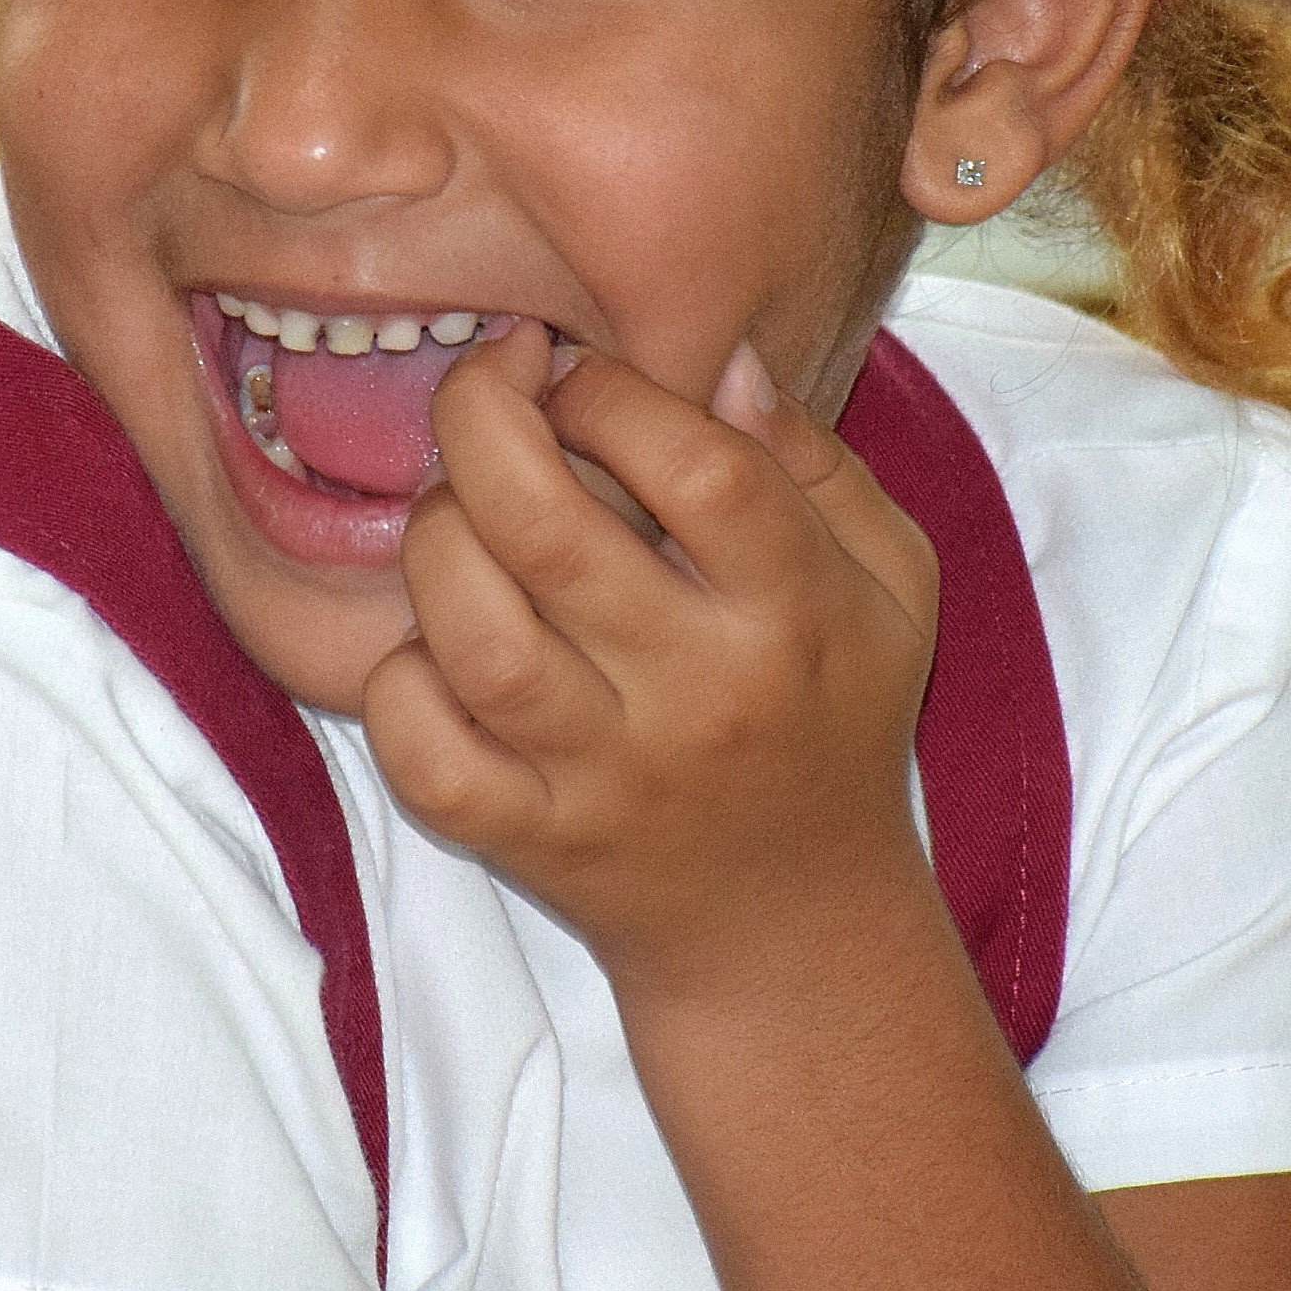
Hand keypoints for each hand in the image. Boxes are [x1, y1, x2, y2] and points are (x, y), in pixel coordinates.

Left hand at [362, 324, 936, 1010]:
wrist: (794, 930)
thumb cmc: (834, 717)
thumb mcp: (890, 580)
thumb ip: (815, 462)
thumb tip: (725, 360)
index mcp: (796, 613)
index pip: (697, 468)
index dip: (609, 391)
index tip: (574, 370)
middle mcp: (701, 695)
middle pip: (554, 536)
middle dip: (484, 424)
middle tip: (483, 391)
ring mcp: (607, 778)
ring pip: (478, 640)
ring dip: (437, 543)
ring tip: (458, 512)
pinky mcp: (532, 844)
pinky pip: (428, 755)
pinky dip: (400, 684)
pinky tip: (431, 643)